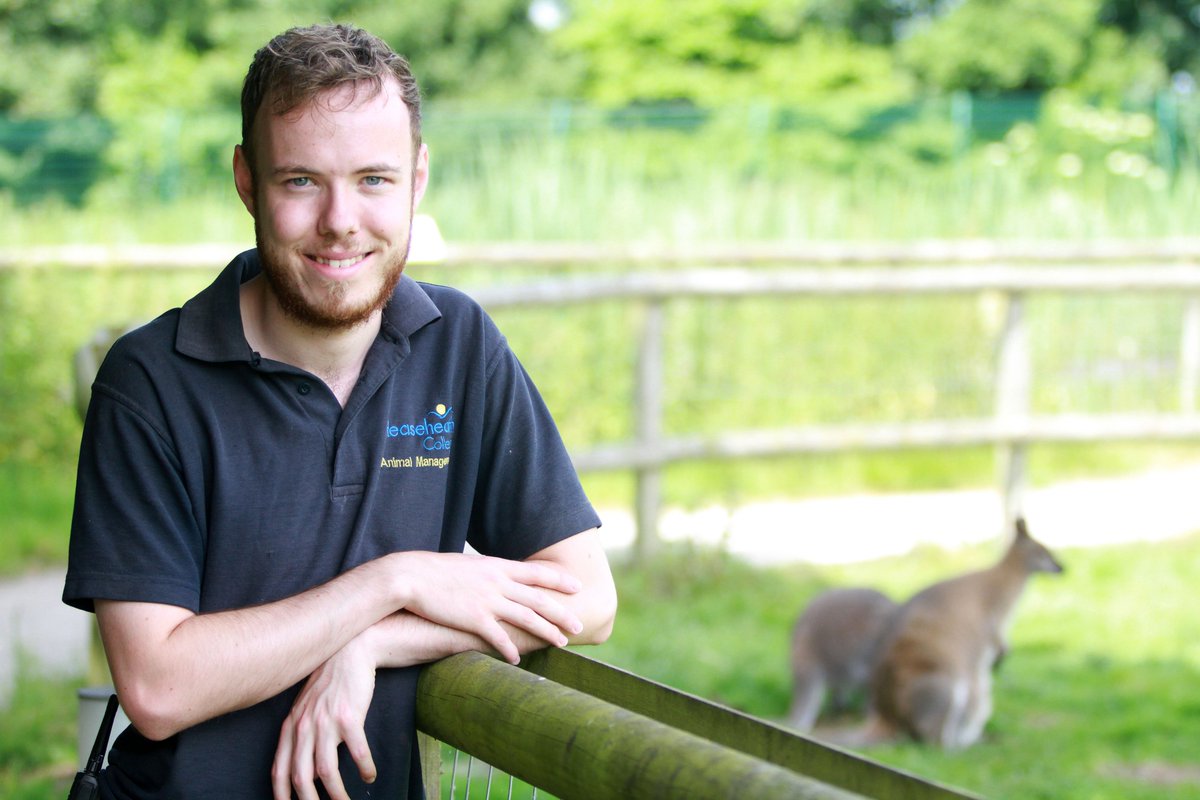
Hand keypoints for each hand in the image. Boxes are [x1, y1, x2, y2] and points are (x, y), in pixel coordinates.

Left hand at [271, 637, 377, 799]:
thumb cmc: (329, 683)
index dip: (281, 796)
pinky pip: (357, 752)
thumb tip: (298, 766)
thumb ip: (298, 734)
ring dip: (337, 794)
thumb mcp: (305, 707)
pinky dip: (364, 768)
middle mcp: (304, 727)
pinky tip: (369, 776)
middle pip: (301, 777)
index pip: (279, 770)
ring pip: (326, 771)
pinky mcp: (350, 716)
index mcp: (290, 727)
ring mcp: (326, 722)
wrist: (350, 652)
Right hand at [390, 551, 582, 663]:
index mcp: (497, 566)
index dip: (559, 580)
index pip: (536, 573)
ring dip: (547, 632)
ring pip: (527, 618)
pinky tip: (520, 658)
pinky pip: (499, 637)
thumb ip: (486, 573)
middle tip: (579, 624)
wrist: (411, 576)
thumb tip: (496, 576)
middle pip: (538, 599)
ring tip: (562, 643)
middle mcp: (498, 582)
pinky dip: (511, 649)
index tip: (577, 586)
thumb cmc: (435, 570)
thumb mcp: (467, 565)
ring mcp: (488, 601)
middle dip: (562, 613)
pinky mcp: (474, 619)